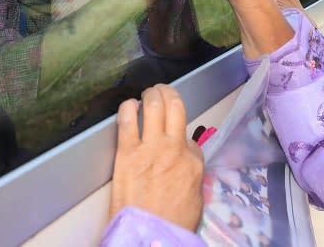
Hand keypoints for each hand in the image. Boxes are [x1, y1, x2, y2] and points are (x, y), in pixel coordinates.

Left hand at [110, 84, 203, 230]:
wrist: (150, 235)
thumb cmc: (172, 222)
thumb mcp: (196, 196)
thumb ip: (192, 172)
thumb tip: (187, 161)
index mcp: (193, 161)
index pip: (190, 136)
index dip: (182, 133)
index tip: (175, 134)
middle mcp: (175, 148)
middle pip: (175, 106)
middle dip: (168, 93)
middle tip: (162, 90)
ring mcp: (150, 148)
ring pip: (153, 106)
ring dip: (150, 94)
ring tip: (147, 93)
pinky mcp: (126, 153)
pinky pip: (127, 121)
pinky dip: (127, 108)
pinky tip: (127, 106)